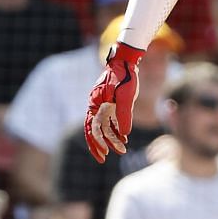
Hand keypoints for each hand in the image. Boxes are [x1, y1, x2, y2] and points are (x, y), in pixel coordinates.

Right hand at [85, 42, 145, 162]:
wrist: (126, 60)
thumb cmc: (124, 77)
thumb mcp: (125, 97)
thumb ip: (124, 115)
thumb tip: (124, 134)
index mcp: (94, 105)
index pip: (91, 129)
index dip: (95, 144)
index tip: (103, 155)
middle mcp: (96, 106)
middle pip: (95, 130)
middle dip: (101, 145)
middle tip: (106, 158)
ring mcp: (103, 104)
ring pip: (104, 126)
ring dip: (112, 138)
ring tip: (122, 149)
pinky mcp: (111, 102)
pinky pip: (110, 120)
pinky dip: (116, 129)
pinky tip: (124, 137)